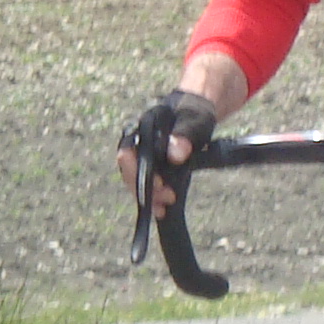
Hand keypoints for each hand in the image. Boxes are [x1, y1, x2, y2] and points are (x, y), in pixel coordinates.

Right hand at [118, 90, 218, 214]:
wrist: (197, 114)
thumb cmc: (194, 113)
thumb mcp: (195, 121)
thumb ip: (185, 135)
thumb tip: (176, 154)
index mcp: (142, 127)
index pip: (127, 152)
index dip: (136, 171)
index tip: (159, 183)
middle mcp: (136, 142)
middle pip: (129, 171)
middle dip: (145, 190)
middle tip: (167, 199)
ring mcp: (142, 155)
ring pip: (136, 180)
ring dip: (149, 197)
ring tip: (164, 208)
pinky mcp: (152, 166)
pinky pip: (147, 183)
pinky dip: (154, 197)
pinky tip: (162, 209)